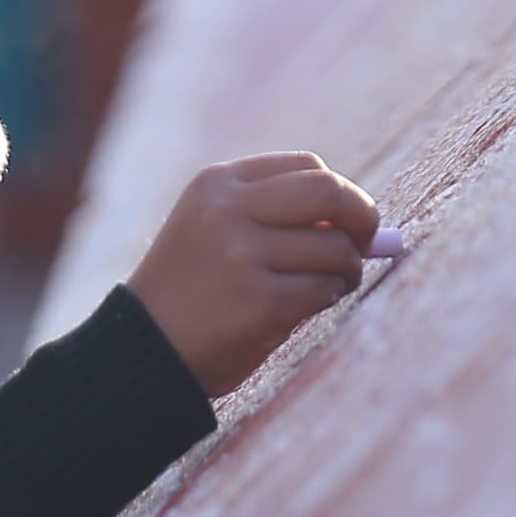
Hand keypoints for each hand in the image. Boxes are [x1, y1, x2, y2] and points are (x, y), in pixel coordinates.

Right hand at [125, 154, 384, 399]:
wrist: (144, 350)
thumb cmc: (195, 291)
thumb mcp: (218, 232)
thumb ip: (282, 219)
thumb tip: (371, 228)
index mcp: (218, 183)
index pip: (307, 166)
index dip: (341, 192)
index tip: (350, 219)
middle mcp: (228, 210)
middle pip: (328, 191)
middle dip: (362, 215)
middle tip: (370, 240)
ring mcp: (242, 255)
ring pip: (334, 247)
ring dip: (346, 269)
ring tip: (330, 285)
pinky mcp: (259, 301)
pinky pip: (323, 290)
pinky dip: (330, 297)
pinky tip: (310, 306)